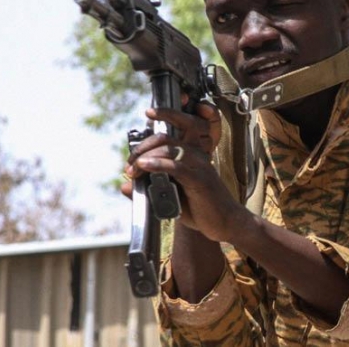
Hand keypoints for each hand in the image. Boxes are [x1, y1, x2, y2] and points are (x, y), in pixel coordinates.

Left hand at [120, 101, 248, 241]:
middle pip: (165, 137)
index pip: (171, 132)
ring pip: (168, 149)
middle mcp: (196, 154)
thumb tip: (124, 186)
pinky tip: (145, 167)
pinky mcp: (200, 179)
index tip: (134, 140)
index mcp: (191, 154)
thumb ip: (149, 189)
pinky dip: (157, 164)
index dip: (154, 126)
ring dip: (145, 156)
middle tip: (130, 163)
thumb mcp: (171, 197)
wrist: (225, 222)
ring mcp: (199, 165)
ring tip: (133, 169)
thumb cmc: (200, 208)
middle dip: (142, 146)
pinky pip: (176, 166)